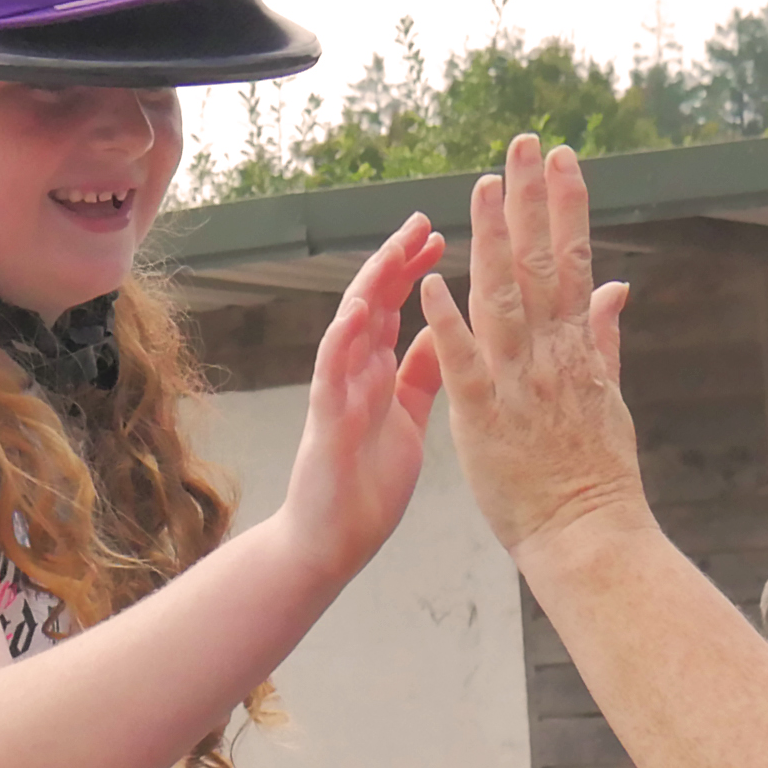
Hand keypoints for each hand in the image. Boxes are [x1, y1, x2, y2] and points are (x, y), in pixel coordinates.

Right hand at [270, 213, 450, 580]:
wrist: (331, 544)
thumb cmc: (367, 488)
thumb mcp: (408, 422)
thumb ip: (421, 379)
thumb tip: (441, 334)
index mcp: (379, 376)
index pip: (398, 310)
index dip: (416, 272)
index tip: (439, 237)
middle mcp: (356, 375)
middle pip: (376, 305)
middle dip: (396, 262)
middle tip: (422, 222)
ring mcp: (338, 393)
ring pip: (352, 328)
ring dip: (371, 287)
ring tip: (392, 250)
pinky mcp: (326, 421)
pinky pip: (332, 373)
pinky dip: (343, 339)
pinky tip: (358, 310)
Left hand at [412, 138, 641, 557]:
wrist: (588, 535)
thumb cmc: (597, 473)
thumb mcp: (610, 396)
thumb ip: (606, 337)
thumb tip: (619, 288)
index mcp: (579, 349)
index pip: (575, 262)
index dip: (567, 207)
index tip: (561, 158)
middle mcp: (552, 356)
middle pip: (542, 264)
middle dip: (531, 200)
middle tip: (522, 143)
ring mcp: (518, 384)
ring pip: (504, 299)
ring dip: (493, 240)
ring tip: (481, 187)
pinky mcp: (483, 417)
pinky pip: (463, 361)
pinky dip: (449, 321)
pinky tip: (433, 281)